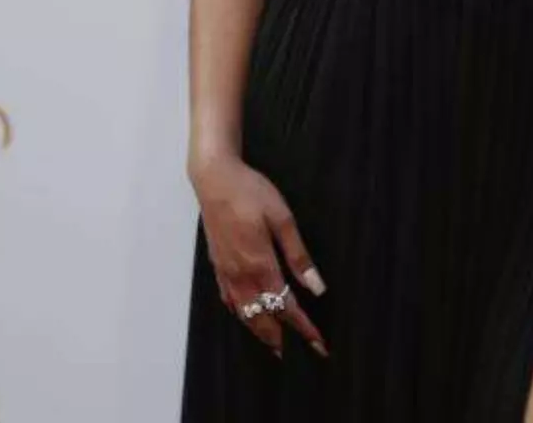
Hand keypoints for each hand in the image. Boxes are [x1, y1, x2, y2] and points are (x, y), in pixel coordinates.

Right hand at [192, 155, 328, 357]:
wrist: (214, 179)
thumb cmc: (251, 193)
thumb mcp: (283, 218)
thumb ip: (298, 255)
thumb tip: (316, 288)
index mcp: (260, 265)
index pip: (286, 306)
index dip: (304, 328)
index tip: (319, 344)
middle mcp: (241, 275)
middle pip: (262, 318)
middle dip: (282, 338)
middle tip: (301, 352)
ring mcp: (226, 272)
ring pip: (243, 314)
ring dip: (260, 332)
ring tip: (275, 344)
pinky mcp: (216, 265)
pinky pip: (229, 300)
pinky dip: (241, 314)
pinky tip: (247, 315)